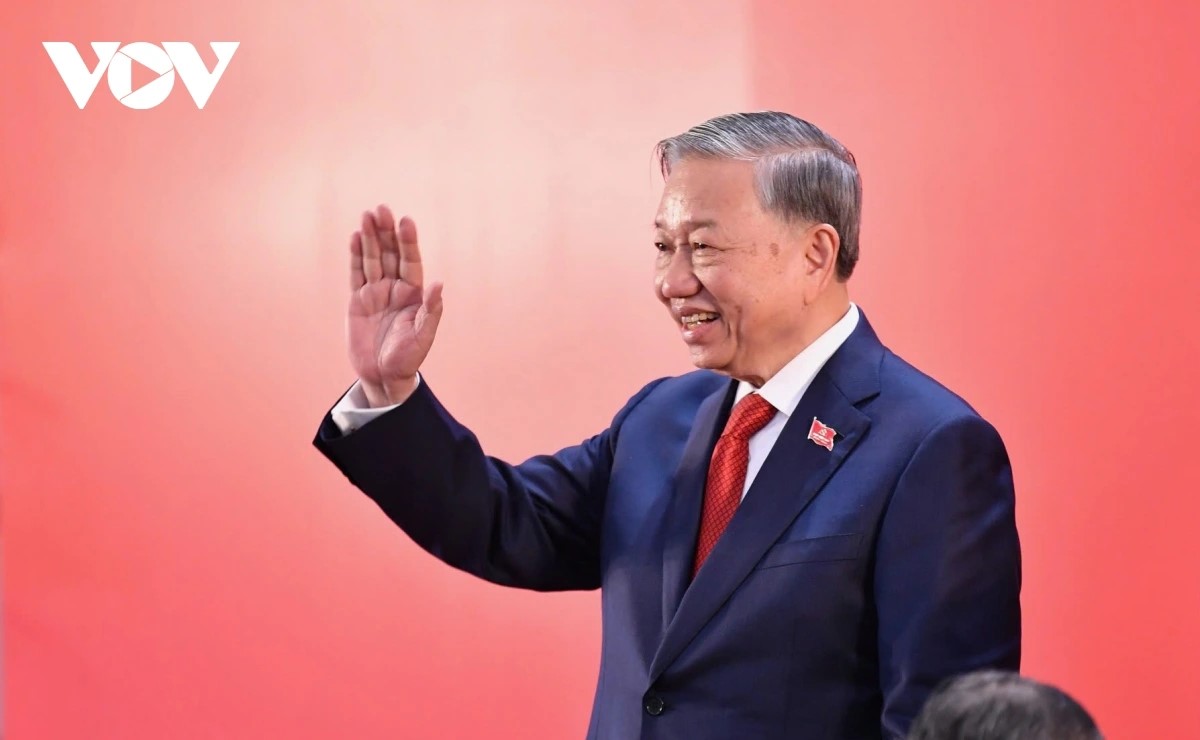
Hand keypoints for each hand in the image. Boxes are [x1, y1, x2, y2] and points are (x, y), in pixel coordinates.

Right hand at [347, 205, 443, 406]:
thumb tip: (440, 284)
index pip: (411, 262)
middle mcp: (395, 288)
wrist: (383, 376)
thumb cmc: (407, 358)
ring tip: (367, 215)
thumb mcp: (422, 336)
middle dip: (386, 232)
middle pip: (391, 254)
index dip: (408, 242)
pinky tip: (356, 236)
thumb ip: (430, 311)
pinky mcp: (358, 300)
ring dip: (371, 237)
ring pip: (373, 259)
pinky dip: (356, 255)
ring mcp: (376, 292)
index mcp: (414, 294)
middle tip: (381, 208)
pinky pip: (357, 273)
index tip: (406, 221)